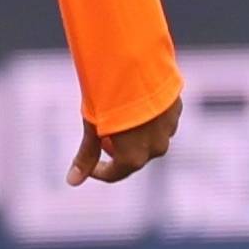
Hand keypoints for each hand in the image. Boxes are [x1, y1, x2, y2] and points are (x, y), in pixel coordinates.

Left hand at [66, 95, 181, 185]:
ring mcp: (169, 129)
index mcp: (134, 157)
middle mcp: (156, 148)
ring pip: (151, 139)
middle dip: (119, 149)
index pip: (116, 173)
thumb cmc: (107, 99)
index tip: (90, 164)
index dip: (100, 171)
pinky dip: (148, 118)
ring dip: (136, 134)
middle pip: (135, 156)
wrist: (134, 66)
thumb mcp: (92, 126)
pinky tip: (135, 103)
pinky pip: (162, 121)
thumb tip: (71, 182)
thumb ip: (86, 155)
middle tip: (104, 134)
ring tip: (119, 116)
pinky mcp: (176, 109)